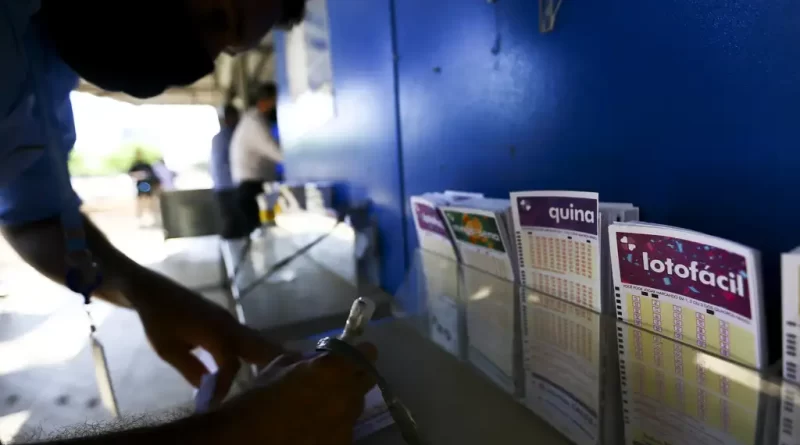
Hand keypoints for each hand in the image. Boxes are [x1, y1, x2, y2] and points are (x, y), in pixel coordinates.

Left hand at [127, 272, 284, 403]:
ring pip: (256, 340)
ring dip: (272, 354)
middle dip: (276, 360)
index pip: (230, 364)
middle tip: (299, 371)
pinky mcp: (226, 320)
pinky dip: (260, 349)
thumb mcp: (168, 350)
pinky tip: (265, 358)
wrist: (153, 290)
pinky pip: (249, 337)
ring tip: (293, 366)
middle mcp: (228, 325)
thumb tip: (208, 389)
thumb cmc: (158, 320)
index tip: (214, 401)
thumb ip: (191, 369)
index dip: (226, 384)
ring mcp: (229, 320)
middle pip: (258, 346)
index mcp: (214, 332)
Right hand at [215, 344, 378, 444]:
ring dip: (342, 403)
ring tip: (319, 408)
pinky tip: (314, 428)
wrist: (250, 439)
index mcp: (334, 369)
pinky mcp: (343, 443)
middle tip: (336, 380)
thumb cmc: (259, 397)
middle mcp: (348, 394)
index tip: (347, 356)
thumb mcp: (279, 366)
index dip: (358, 352)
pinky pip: (345, 428)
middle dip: (354, 377)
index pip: (367, 352)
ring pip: (355, 406)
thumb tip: (316, 359)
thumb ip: (304, 359)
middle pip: (367, 379)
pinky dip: (333, 426)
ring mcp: (347, 422)